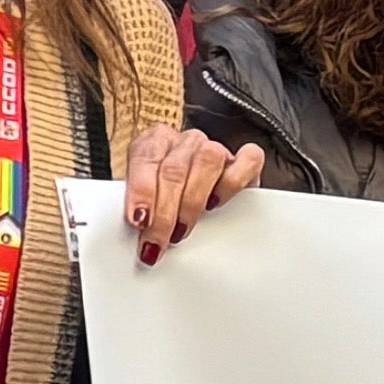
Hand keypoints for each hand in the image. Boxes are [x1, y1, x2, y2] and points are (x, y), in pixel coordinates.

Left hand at [122, 124, 262, 263]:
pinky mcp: (244, 160)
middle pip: (175, 168)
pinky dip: (232, 184)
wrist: (191, 200)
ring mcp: (215, 148)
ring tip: (182, 230)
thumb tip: (136, 234)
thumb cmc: (162, 201)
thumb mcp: (143, 203)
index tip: (138, 221)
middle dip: (164, 212)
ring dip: (192, 202)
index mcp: (153, 142)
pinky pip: (248, 160)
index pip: (145, 158)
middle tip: (157, 241)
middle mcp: (184, 142)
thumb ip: (138, 210)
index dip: (141, 191)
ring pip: (208, 161)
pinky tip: (216, 204)